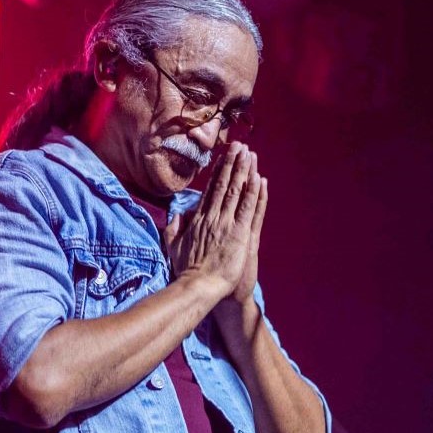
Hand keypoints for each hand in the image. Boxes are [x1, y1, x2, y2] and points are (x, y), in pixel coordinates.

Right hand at [164, 142, 261, 301]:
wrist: (198, 286)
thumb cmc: (186, 272)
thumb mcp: (173, 247)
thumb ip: (174, 228)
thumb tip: (176, 214)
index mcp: (198, 220)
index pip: (210, 191)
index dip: (218, 172)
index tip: (223, 158)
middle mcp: (212, 216)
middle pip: (224, 185)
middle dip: (232, 163)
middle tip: (238, 145)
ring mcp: (226, 223)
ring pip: (236, 191)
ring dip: (243, 171)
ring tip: (249, 153)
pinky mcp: (239, 232)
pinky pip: (248, 207)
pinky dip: (254, 191)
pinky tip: (259, 177)